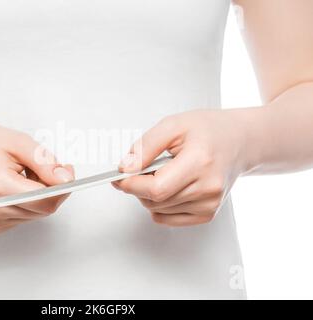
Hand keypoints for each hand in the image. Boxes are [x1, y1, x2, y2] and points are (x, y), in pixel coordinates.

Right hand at [0, 123, 73, 234]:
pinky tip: (11, 187)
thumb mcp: (17, 142)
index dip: (63, 187)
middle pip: (44, 208)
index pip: (45, 200)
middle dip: (51, 188)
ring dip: (38, 195)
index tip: (67, 171)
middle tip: (39, 167)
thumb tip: (66, 179)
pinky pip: (24, 217)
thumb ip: (45, 162)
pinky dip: (26, 203)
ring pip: (36, 214)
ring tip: (20, 175)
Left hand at [113, 109, 248, 226]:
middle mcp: (208, 187)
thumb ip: (145, 147)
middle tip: (145, 167)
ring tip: (165, 172)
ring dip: (149, 194)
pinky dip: (159, 205)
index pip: (156, 187)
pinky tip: (169, 186)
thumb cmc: (208, 130)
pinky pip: (167, 219)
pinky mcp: (208, 214)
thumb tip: (125, 168)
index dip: (131, 185)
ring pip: (158, 210)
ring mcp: (210, 204)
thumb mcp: (172, 126)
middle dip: (139, 186)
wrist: (239, 142)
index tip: (118, 178)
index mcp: (200, 161)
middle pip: (155, 200)